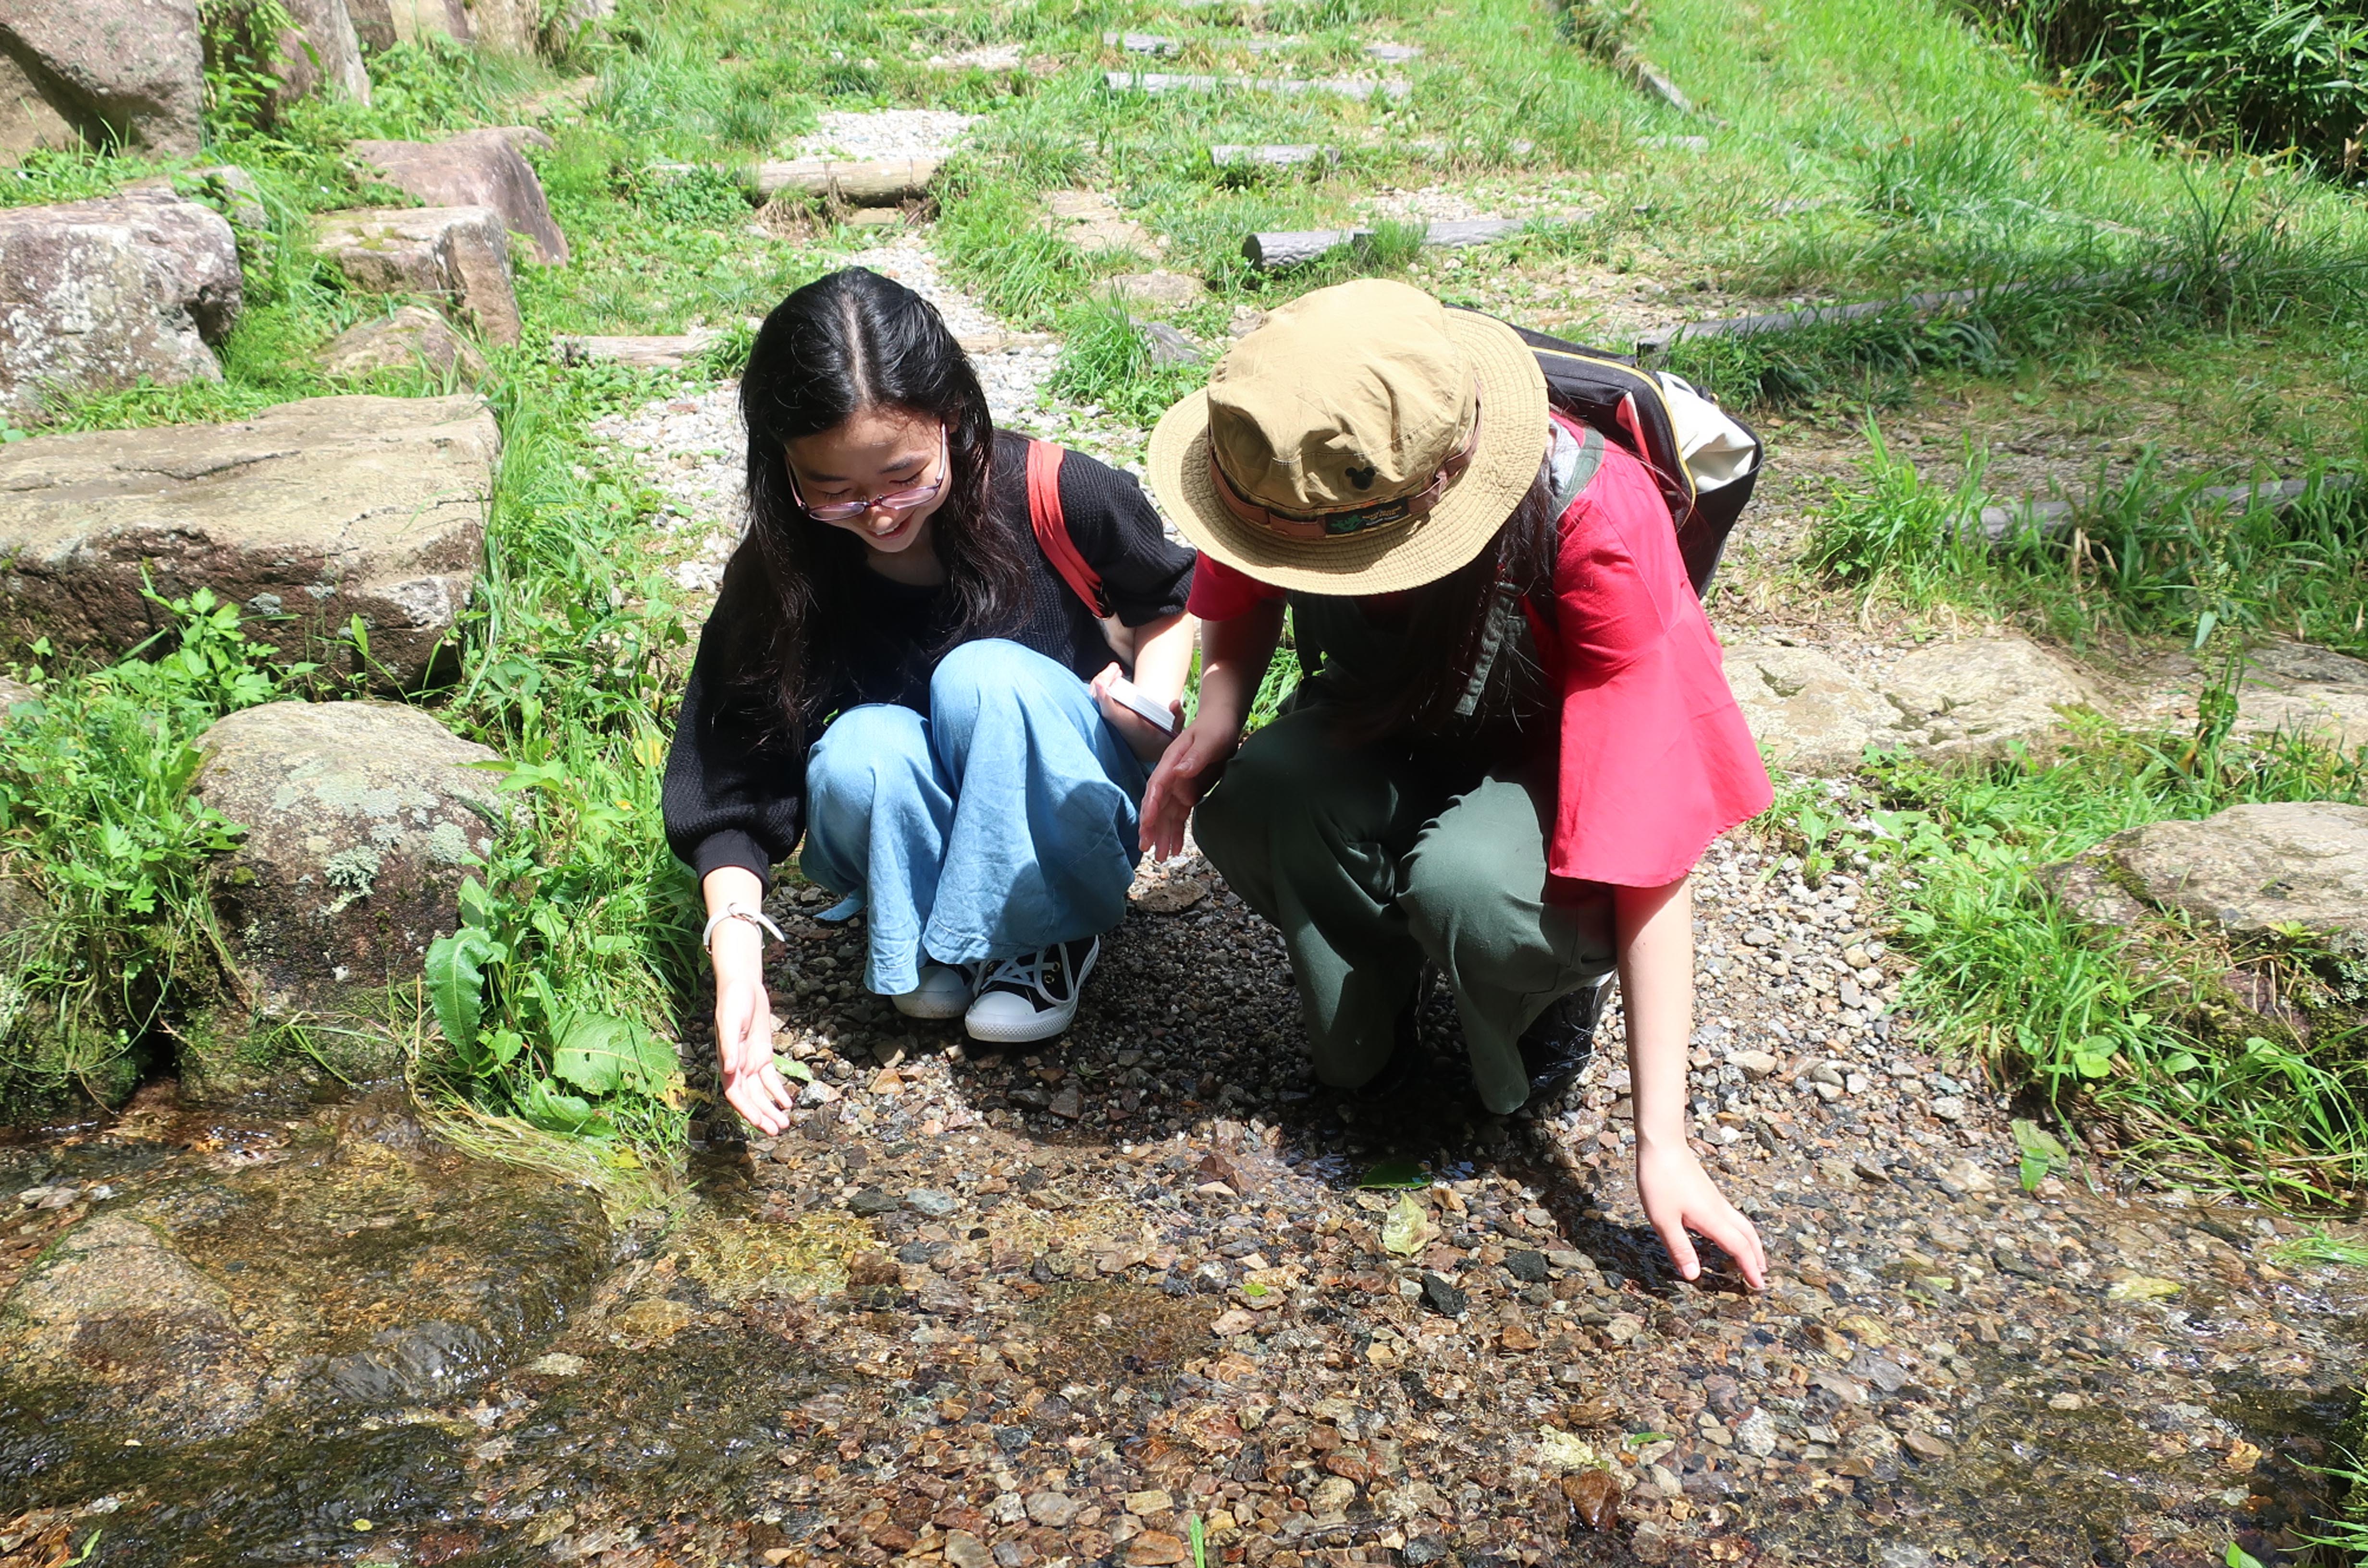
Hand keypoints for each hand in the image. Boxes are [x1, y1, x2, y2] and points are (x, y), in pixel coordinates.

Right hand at [712, 924, 794, 1134]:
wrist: (743, 985)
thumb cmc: (733, 1001)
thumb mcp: (731, 1022)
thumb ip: (730, 1047)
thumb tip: (729, 1071)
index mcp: (727, 1062)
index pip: (735, 1094)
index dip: (747, 1110)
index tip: (761, 1123)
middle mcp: (738, 1066)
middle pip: (750, 1098)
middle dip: (762, 1115)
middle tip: (777, 1131)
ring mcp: (750, 1061)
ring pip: (760, 1092)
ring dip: (771, 1108)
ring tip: (784, 1123)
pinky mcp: (762, 1054)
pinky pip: (770, 1079)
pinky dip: (778, 1091)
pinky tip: (788, 1102)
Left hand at [1089, 662, 1182, 764]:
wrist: (1149, 750)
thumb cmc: (1159, 738)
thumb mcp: (1172, 729)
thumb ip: (1177, 716)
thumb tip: (1174, 703)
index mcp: (1126, 725)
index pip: (1109, 712)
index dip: (1103, 696)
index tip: (1102, 682)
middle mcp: (1114, 723)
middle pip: (1098, 698)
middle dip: (1104, 678)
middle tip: (1117, 669)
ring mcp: (1109, 719)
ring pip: (1095, 696)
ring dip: (1103, 681)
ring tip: (1116, 672)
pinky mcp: (1108, 715)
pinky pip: (1098, 699)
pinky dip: (1101, 687)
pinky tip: (1113, 679)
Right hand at [1138, 709, 1241, 860]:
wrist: (1221, 725)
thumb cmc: (1215, 729)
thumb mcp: (1209, 740)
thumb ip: (1195, 756)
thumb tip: (1179, 772)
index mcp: (1171, 762)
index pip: (1156, 785)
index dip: (1150, 805)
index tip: (1147, 822)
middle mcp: (1170, 776)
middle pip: (1156, 805)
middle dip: (1151, 826)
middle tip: (1146, 847)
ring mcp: (1178, 787)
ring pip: (1166, 815)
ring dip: (1162, 834)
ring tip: (1161, 856)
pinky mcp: (1188, 794)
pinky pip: (1179, 816)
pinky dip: (1175, 832)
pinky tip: (1173, 848)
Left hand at [1637, 1136, 1766, 1288]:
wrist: (1661, 1145)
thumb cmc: (1659, 1181)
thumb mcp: (1663, 1221)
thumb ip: (1679, 1249)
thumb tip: (1694, 1277)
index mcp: (1712, 1219)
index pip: (1739, 1247)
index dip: (1749, 1268)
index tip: (1759, 1286)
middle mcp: (1719, 1209)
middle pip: (1748, 1235)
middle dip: (1757, 1256)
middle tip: (1762, 1275)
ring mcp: (1715, 1199)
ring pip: (1742, 1224)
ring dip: (1751, 1243)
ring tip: (1752, 1257)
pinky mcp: (1708, 1192)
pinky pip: (1732, 1216)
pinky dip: (1739, 1231)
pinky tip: (1728, 1233)